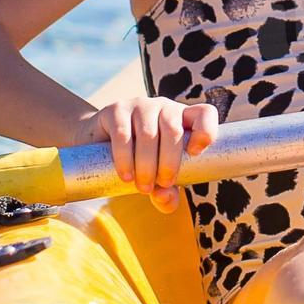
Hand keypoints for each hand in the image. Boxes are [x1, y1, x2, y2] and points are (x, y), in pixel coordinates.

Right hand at [75, 96, 217, 213]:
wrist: (97, 144)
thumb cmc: (138, 161)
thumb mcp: (156, 178)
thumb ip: (166, 194)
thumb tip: (164, 198)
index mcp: (184, 119)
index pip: (205, 114)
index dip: (206, 130)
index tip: (195, 153)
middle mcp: (165, 108)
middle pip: (174, 130)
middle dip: (169, 162)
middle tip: (161, 185)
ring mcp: (141, 106)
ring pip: (148, 134)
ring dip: (147, 165)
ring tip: (142, 187)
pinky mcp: (116, 110)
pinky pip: (123, 134)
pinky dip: (125, 158)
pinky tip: (126, 176)